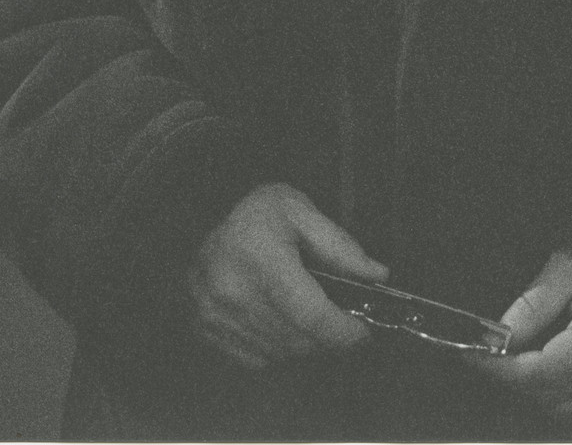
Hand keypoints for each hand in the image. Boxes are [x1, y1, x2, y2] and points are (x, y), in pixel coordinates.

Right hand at [187, 182, 388, 370]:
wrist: (194, 218)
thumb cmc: (252, 214)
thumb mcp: (300, 212)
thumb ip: (339, 246)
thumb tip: (377, 275)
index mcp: (260, 259)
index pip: (311, 313)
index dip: (344, 330)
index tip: (364, 332)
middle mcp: (234, 294)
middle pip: (299, 338)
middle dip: (329, 335)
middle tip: (340, 317)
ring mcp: (217, 319)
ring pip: (281, 353)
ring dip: (305, 342)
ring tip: (308, 312)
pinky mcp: (208, 334)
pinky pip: (259, 358)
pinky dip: (278, 346)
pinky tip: (279, 319)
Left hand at [467, 249, 571, 431]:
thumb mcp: (567, 265)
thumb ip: (533, 303)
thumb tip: (499, 339)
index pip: (549, 367)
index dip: (506, 368)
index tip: (475, 356)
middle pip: (553, 392)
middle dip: (513, 377)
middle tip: (487, 356)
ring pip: (562, 410)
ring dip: (532, 389)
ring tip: (518, 358)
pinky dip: (553, 398)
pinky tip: (546, 371)